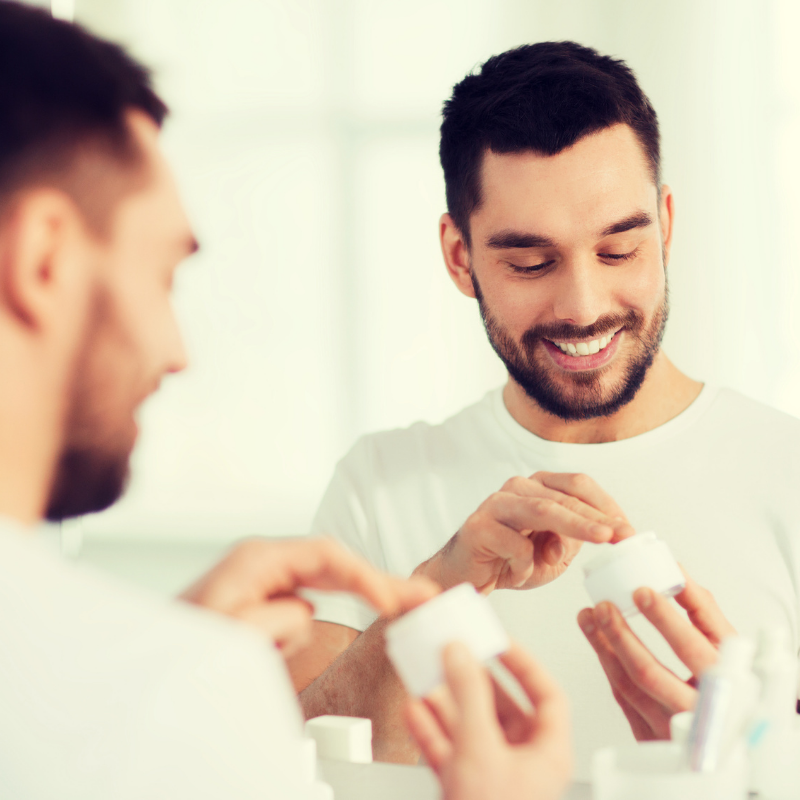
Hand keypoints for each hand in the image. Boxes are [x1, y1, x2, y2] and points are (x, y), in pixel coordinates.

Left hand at [181, 537, 438, 657]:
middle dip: (379, 579)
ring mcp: (264, 576)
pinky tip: (336, 617)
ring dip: (360, 592)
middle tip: (422, 594)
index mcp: (258, 559)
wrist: (155, 654)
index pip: (328, 556)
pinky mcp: (263, 594)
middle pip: (336, 563)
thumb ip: (279, 619)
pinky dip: (331, 607)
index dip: (365, 576)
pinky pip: (308, 598)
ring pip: (327, 579)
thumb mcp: (233, 636)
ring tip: (403, 600)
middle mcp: (265, 560)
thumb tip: (307, 609)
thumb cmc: (184, 641)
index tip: (392, 602)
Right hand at [404, 641, 571, 799]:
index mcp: (547, 752)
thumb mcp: (479, 748)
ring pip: (472, 728)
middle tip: (454, 656)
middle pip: (502, 708)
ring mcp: (494, 779)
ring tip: (427, 677)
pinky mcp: (467, 791)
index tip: (498, 643)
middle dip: (472, 682)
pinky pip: (451, 751)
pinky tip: (416, 712)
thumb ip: (468, 695)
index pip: (547, 694)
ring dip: (447, 703)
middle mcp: (524, 764)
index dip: (524, 663)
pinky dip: (432, 731)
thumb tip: (460, 653)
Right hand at [415, 472, 633, 592]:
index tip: (629, 530)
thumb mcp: (553, 554)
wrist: (465, 579)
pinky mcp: (478, 526)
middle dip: (599, 517)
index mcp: (537, 487)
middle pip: (565, 496)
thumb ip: (573, 540)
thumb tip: (599, 534)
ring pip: (544, 509)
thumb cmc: (510, 562)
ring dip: (577, 525)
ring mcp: (495, 504)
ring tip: (603, 538)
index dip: (607, 505)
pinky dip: (527, 564)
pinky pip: (516, 544)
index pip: (578, 485)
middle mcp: (516, 488)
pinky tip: (520, 574)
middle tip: (625, 535)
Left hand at [577, 573, 735, 739]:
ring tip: (591, 615)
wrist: (723, 732)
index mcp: (722, 682)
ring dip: (605, 646)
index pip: (692, 647)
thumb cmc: (726, 681)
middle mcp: (696, 710)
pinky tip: (596, 637)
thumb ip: (704, 612)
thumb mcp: (727, 648)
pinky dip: (606, 663)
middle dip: (623, 636)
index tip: (642, 591)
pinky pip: (623, 697)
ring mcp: (671, 726)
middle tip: (605, 605)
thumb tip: (676, 571)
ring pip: (628, 686)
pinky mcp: (651, 735)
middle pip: (651, 673)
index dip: (666, 619)